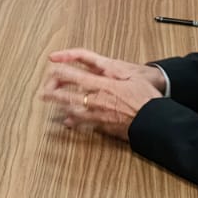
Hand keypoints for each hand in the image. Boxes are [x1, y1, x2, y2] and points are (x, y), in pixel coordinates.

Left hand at [40, 48, 163, 139]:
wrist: (154, 121)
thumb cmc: (146, 98)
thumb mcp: (132, 77)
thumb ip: (114, 73)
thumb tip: (101, 70)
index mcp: (103, 84)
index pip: (74, 76)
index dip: (59, 72)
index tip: (51, 70)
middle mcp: (97, 100)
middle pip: (67, 95)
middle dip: (53, 93)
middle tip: (43, 92)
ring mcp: (98, 115)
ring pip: (73, 110)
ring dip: (61, 107)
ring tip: (52, 105)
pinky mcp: (102, 127)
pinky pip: (84, 124)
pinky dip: (74, 122)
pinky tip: (68, 122)